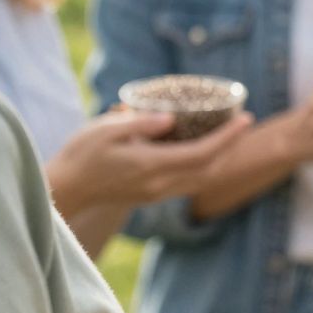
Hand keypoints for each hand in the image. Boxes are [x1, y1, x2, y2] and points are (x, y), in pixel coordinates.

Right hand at [45, 108, 252, 214]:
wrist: (66, 189)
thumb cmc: (81, 154)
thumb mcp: (105, 129)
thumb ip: (139, 123)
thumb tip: (169, 118)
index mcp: (151, 166)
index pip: (202, 154)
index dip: (228, 138)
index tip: (246, 119)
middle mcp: (159, 184)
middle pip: (209, 170)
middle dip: (231, 147)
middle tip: (244, 122)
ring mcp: (156, 193)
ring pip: (201, 179)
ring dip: (220, 158)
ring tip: (230, 134)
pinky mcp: (151, 194)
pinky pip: (188, 181)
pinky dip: (204, 165)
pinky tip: (204, 147)